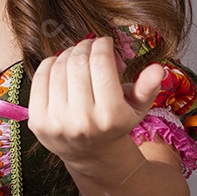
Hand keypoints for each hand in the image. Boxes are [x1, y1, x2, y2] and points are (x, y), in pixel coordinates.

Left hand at [27, 36, 165, 164]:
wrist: (89, 153)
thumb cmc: (115, 123)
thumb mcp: (137, 108)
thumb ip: (148, 87)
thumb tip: (158, 68)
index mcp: (110, 116)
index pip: (101, 62)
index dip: (102, 44)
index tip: (104, 42)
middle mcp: (82, 121)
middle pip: (79, 62)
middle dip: (85, 46)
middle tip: (90, 45)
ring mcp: (56, 122)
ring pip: (59, 67)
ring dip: (68, 53)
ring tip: (77, 55)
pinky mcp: (37, 121)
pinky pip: (40, 78)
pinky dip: (50, 64)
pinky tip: (61, 65)